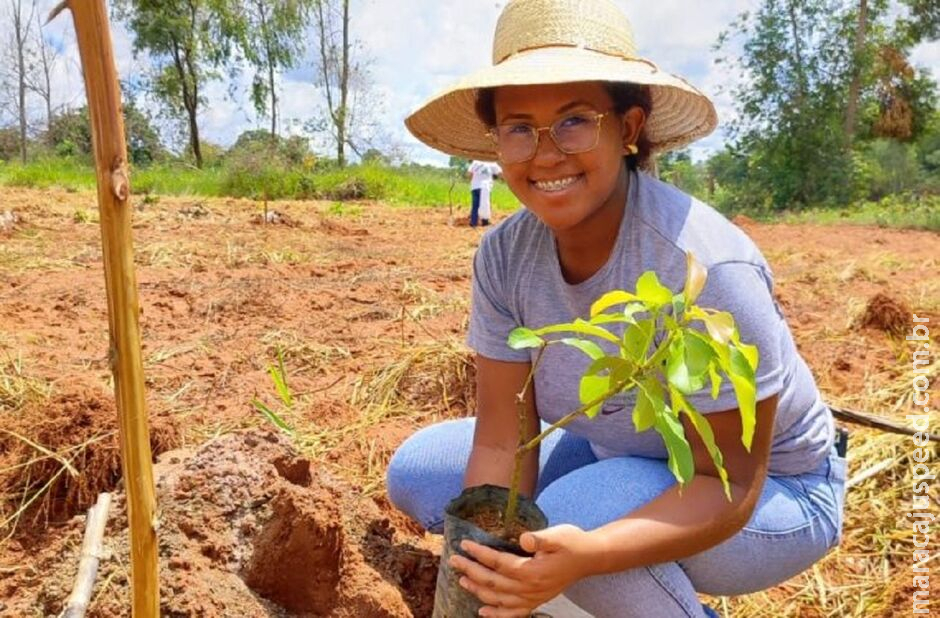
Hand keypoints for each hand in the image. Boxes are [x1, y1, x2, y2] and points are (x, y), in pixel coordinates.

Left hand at [449, 524, 600, 616]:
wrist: (590, 559)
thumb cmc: (572, 543)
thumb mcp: (558, 535)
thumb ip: (540, 538)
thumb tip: (523, 538)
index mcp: (533, 571)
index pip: (499, 563)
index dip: (480, 554)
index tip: (464, 544)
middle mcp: (530, 589)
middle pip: (493, 582)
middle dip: (471, 571)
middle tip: (454, 560)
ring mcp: (533, 598)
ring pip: (499, 600)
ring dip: (478, 591)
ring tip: (462, 579)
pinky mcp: (536, 601)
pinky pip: (513, 614)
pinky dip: (496, 615)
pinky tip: (482, 612)